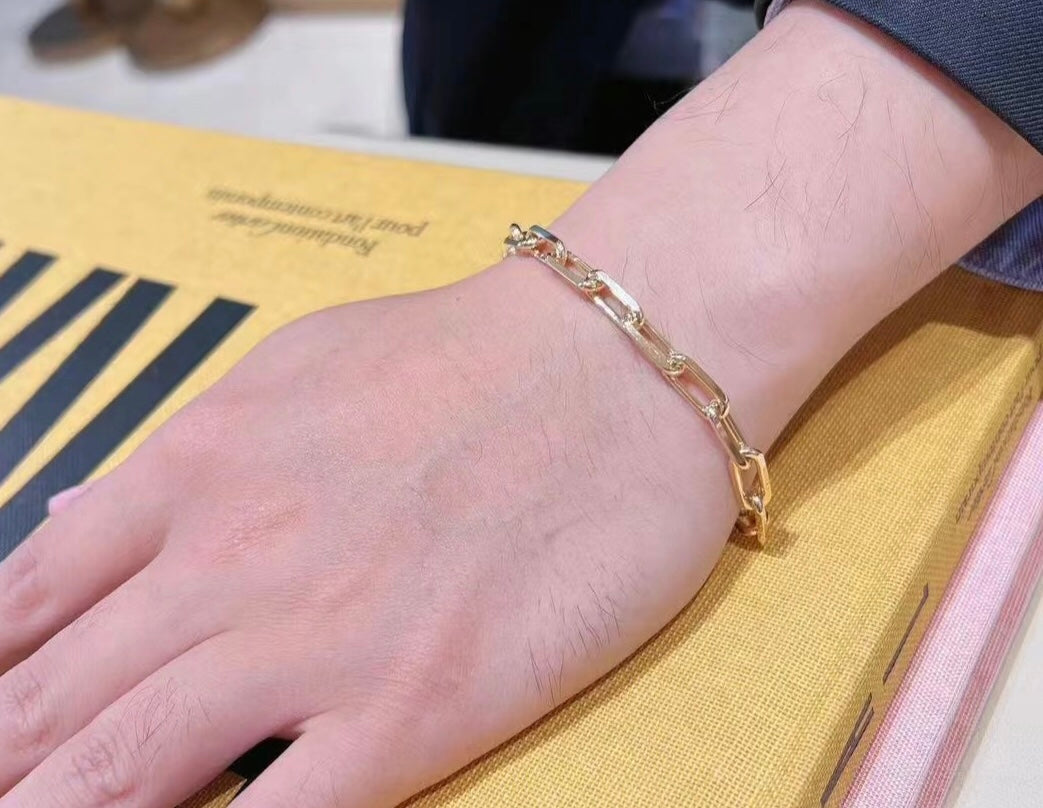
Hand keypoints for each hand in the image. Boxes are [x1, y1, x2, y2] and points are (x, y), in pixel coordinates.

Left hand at [0, 260, 731, 807]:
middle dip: (4, 761)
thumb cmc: (473, 355)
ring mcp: (317, 644)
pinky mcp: (415, 709)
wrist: (619, 363)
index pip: (18, 601)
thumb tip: (98, 514)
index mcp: (196, 468)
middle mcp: (231, 560)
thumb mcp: (298, 368)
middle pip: (45, 704)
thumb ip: (194, 455)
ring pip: (120, 775)